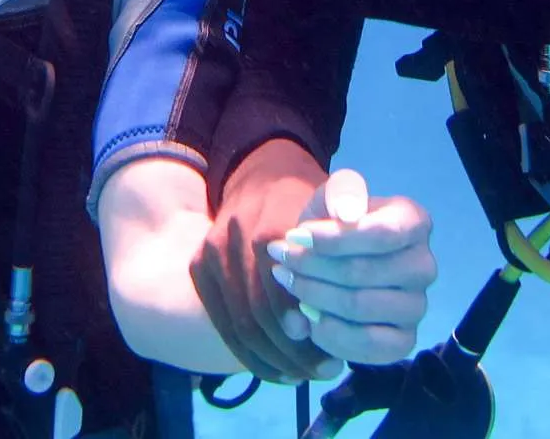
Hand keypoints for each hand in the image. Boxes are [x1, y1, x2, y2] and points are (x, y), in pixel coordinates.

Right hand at [191, 140, 338, 381]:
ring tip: (305, 374)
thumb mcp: (336, 200)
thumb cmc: (309, 201)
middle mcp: (233, 239)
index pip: (284, 292)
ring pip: (240, 325)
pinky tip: (278, 370)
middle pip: (259, 314)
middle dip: (294, 352)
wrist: (262, 175)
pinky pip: (223, 324)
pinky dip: (251, 356)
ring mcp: (211, 254)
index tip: (334, 355)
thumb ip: (346, 215)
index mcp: (270, 226)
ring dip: (274, 360)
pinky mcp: (199, 267)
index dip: (307, 329)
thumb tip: (350, 224)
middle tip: (326, 371)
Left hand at [268, 170, 435, 365]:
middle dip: (312, 267)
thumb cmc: (333, 224)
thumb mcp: (332, 197)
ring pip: (360, 307)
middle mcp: (424, 266)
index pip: (379, 235)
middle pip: (362, 273)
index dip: (333, 239)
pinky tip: (309, 317)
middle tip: (281, 259)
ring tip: (291, 284)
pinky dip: (330, 334)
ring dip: (314, 297)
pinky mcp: (404, 340)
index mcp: (414, 223)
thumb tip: (349, 212)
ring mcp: (417, 306)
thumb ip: (342, 192)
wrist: (329, 261)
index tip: (295, 236)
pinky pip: (368, 345)